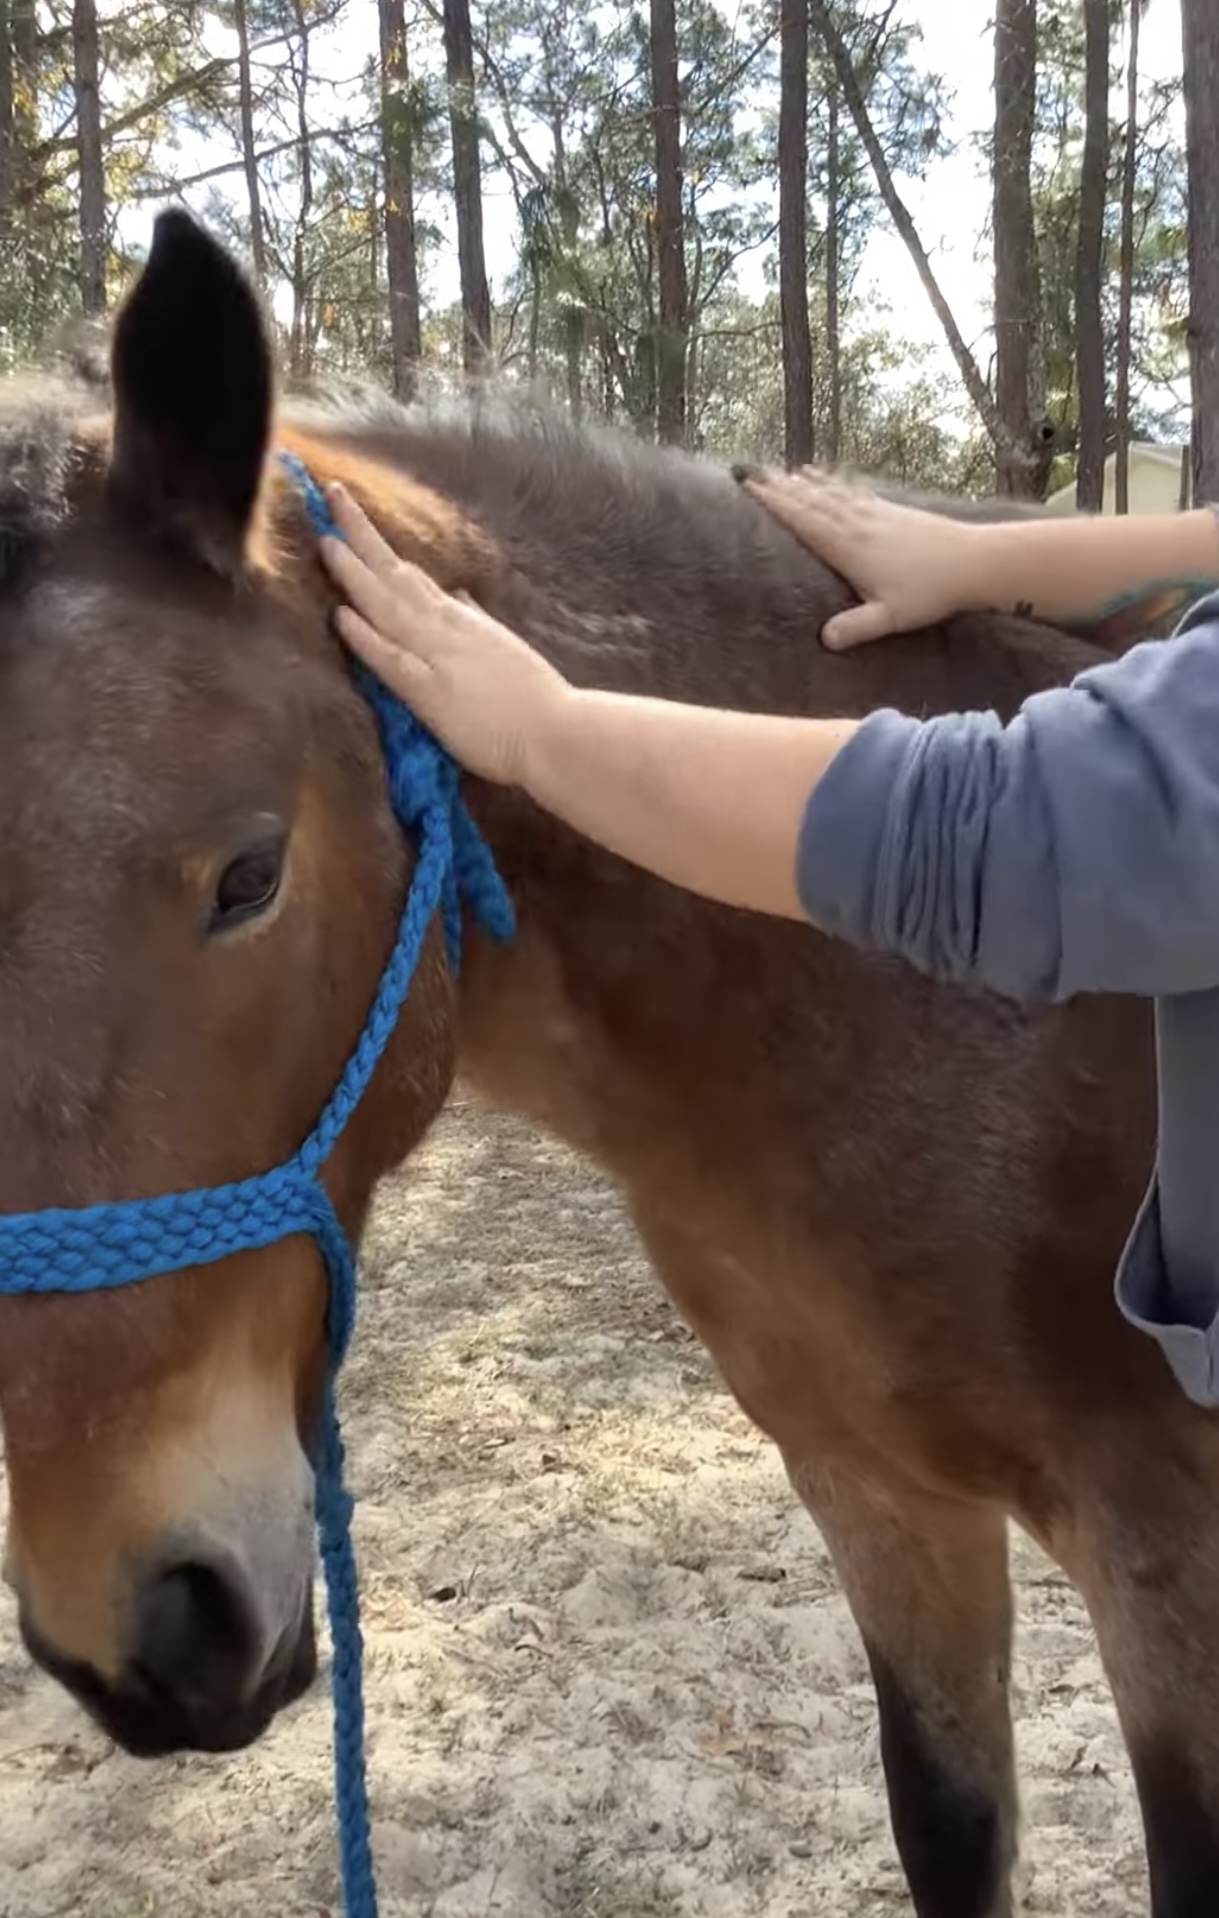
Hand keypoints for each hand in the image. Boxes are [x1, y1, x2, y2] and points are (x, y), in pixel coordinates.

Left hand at [318, 483, 570, 786]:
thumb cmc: (535, 699)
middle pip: (395, 574)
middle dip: (360, 534)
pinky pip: (394, 661)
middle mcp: (446, 628)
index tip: (352, 518)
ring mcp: (438, 657)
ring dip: (354, 574)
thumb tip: (459, 596)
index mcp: (460, 620)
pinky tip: (341, 616)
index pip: (411, 576)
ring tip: (324, 541)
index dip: (379, 548)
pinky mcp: (433, 694)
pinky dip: (366, 638)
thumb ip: (476, 621)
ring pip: (388, 607)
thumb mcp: (502, 647)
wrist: (560, 731)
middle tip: (330, 493)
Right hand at [743, 466, 988, 648]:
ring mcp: (876, 514)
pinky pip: (854, 492)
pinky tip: (828, 476)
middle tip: (752, 472)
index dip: (776, 504)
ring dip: (804, 482)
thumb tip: (824, 640)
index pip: (805, 522)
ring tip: (782, 471)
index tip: (751, 488)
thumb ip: (857, 628)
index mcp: (850, 548)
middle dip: (780, 487)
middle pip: (812, 501)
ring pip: (831, 493)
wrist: (974, 561)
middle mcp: (858, 524)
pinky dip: (835, 482)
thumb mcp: (891, 617)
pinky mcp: (893, 511)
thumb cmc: (931, 593)